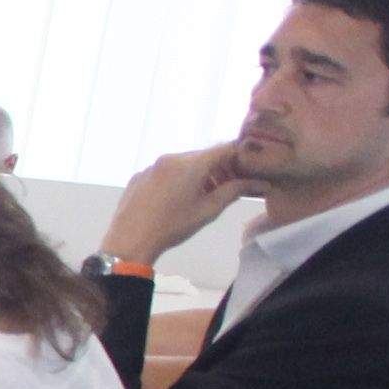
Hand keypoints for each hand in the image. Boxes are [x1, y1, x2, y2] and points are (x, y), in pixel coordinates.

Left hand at [100, 144, 258, 271]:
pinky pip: (166, 171)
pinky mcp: (140, 175)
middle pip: (204, 155)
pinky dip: (179, 179)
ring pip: (184, 163)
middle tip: (230, 186)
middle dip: (220, 168)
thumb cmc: (173, 226)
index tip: (250, 168)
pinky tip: (178, 199)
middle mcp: (170, 157)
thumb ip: (234, 191)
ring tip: (205, 195)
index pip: (224, 148)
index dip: (241, 156)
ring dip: (200, 174)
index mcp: (190, 163)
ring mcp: (152, 165)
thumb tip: (259, 183)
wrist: (129, 241)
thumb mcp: (208, 210)